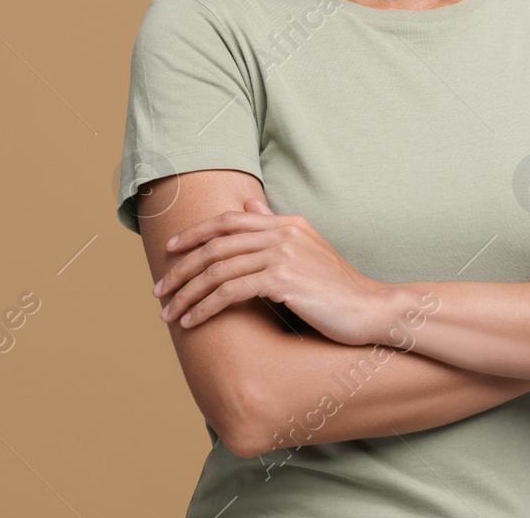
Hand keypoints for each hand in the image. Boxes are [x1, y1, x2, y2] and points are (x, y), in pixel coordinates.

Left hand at [153, 198, 391, 346]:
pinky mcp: (282, 280)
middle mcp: (284, 234)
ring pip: (217, 270)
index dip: (194, 233)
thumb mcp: (307, 251)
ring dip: (186, 293)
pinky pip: (229, 292)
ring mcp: (283, 255)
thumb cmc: (338, 288)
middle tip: (159, 291)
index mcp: (288, 224)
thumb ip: (277, 229)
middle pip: (215, 246)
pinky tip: (192, 322)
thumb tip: (250, 208)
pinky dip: (204, 307)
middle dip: (180, 269)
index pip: (229, 221)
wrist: (369, 309)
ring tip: (169, 313)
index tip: (170, 250)